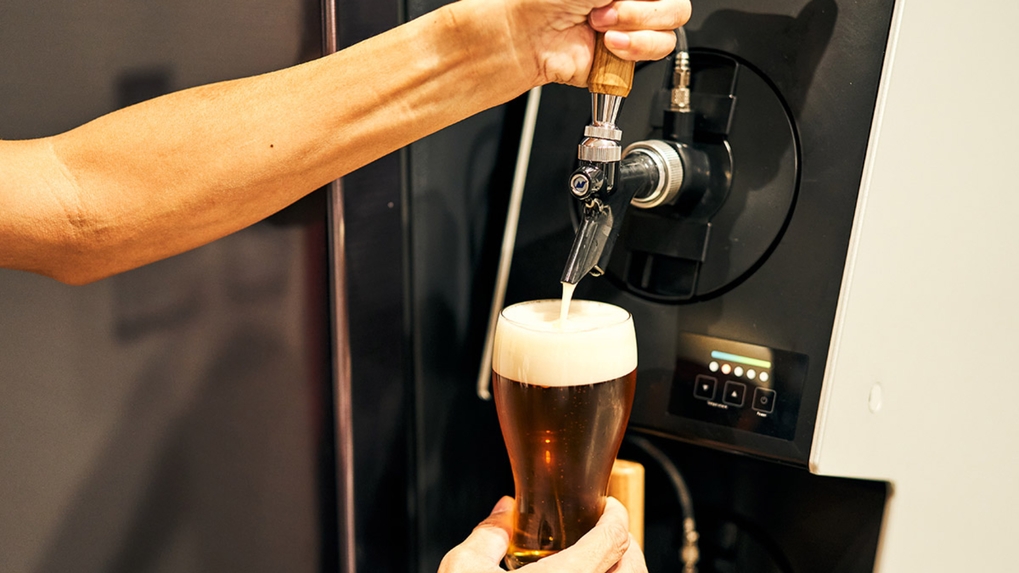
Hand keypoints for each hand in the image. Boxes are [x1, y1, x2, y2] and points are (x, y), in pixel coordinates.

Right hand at [438, 496, 647, 572]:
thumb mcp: (463, 569)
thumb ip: (489, 535)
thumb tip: (504, 512)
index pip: (613, 539)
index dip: (615, 515)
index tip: (607, 508)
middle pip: (632, 568)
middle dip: (623, 545)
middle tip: (603, 534)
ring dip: (618, 572)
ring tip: (594, 564)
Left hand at [499, 0, 691, 87]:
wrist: (530, 33)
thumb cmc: (551, 0)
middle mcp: (634, 5)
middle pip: (677, 10)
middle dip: (642, 13)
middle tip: (606, 13)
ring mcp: (633, 32)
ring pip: (669, 35)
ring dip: (637, 33)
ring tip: (603, 29)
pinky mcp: (626, 60)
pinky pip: (654, 57)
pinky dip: (633, 50)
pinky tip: (609, 45)